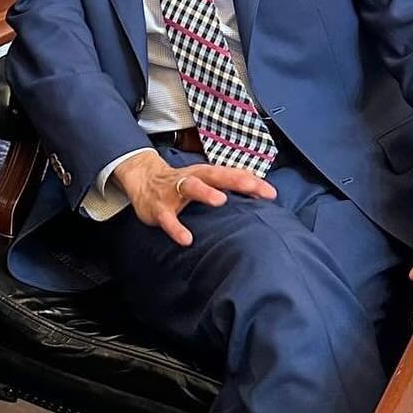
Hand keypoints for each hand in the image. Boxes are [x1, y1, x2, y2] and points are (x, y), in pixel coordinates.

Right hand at [114, 149, 276, 246]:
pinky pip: (167, 218)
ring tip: (220, 201)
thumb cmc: (179, 183)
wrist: (142, 178)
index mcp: (204, 174)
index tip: (271, 193)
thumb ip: (226, 186)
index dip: (251, 182)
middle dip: (234, 180)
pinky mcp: (158, 208)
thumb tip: (257, 194)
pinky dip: (176, 227)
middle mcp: (191, 178)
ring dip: (205, 192)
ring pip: (189, 186)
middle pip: (215, 175)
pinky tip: (186, 239)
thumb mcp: (203, 181)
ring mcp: (173, 192)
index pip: (231, 174)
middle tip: (254, 187)